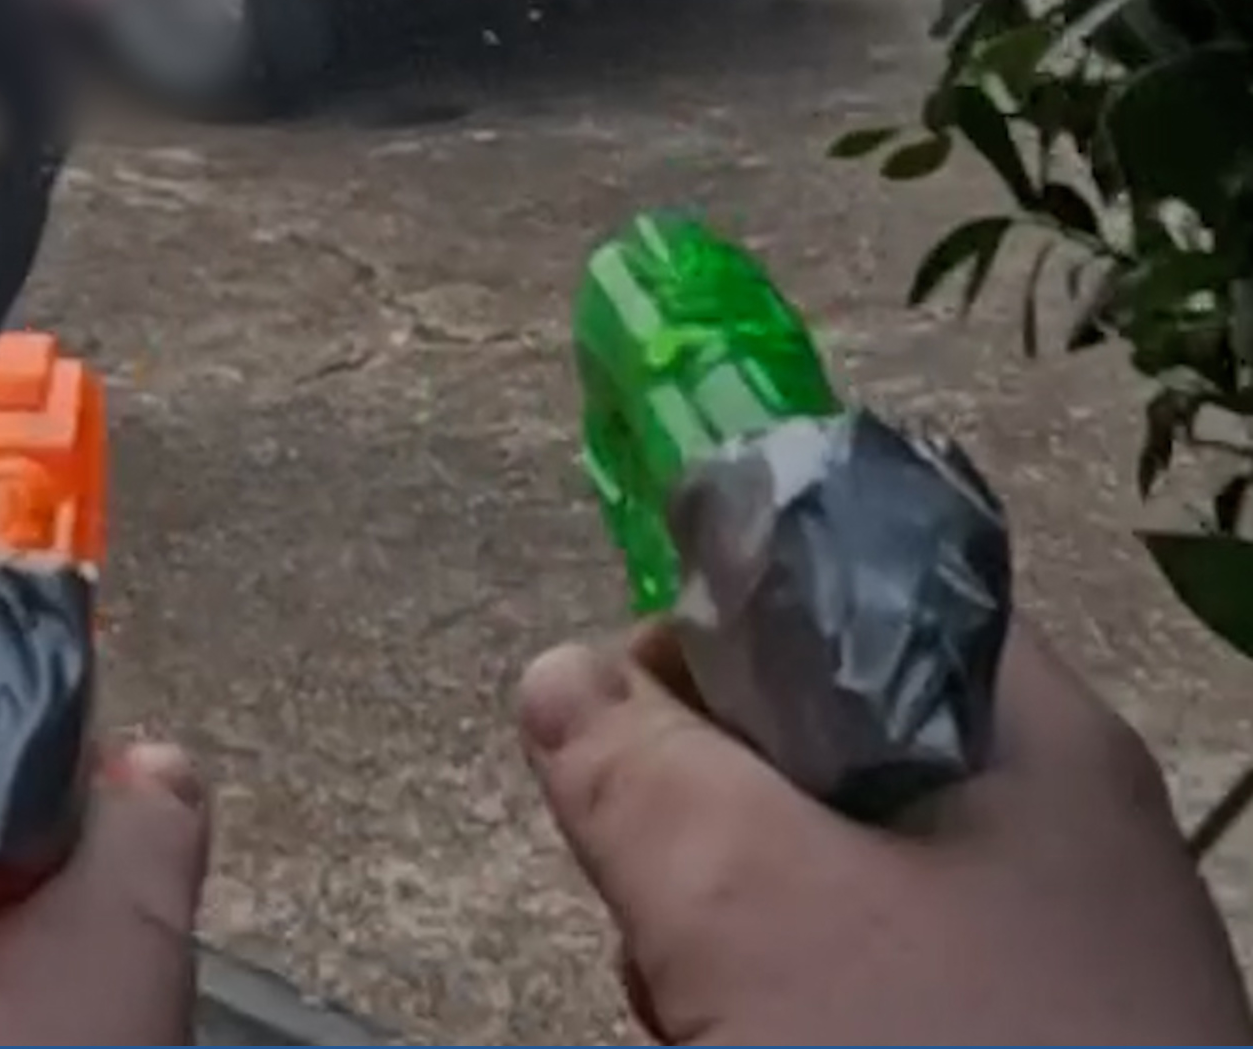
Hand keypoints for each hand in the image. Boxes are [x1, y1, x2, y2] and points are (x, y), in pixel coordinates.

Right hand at [520, 621, 1252, 1044]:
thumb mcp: (750, 901)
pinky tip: (737, 1040)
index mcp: (1029, 739)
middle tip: (664, 899)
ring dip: (724, 926)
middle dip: (705, 818)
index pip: (855, 597)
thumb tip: (559, 674)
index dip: (725, 628)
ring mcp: (1029, 945)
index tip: (631, 721)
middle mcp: (1043, 828)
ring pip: (824, 876)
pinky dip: (776, 999)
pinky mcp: (1001, 1034)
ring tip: (693, 1003)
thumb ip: (640, 771)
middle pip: (820, 749)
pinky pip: (855, 973)